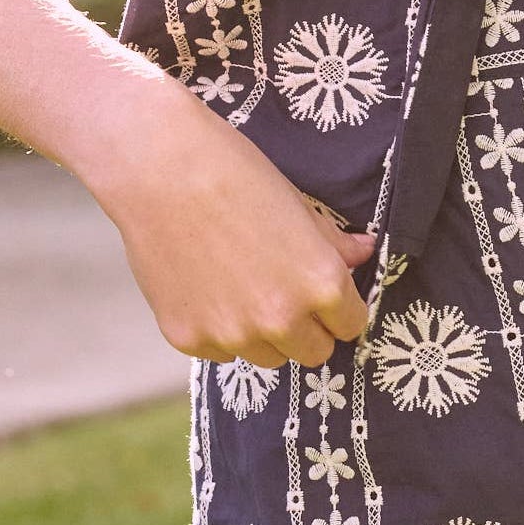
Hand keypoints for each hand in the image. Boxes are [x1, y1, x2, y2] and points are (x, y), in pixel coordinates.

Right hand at [97, 86, 373, 367]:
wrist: (159, 168)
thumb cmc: (235, 174)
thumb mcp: (298, 204)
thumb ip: (334, 242)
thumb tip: (364, 252)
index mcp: (321, 285)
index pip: (351, 325)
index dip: (339, 308)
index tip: (322, 293)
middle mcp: (281, 320)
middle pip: (313, 352)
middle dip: (306, 327)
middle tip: (282, 290)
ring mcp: (232, 334)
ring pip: (266, 356)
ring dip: (262, 332)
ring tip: (239, 283)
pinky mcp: (188, 339)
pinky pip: (218, 350)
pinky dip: (217, 327)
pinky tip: (203, 283)